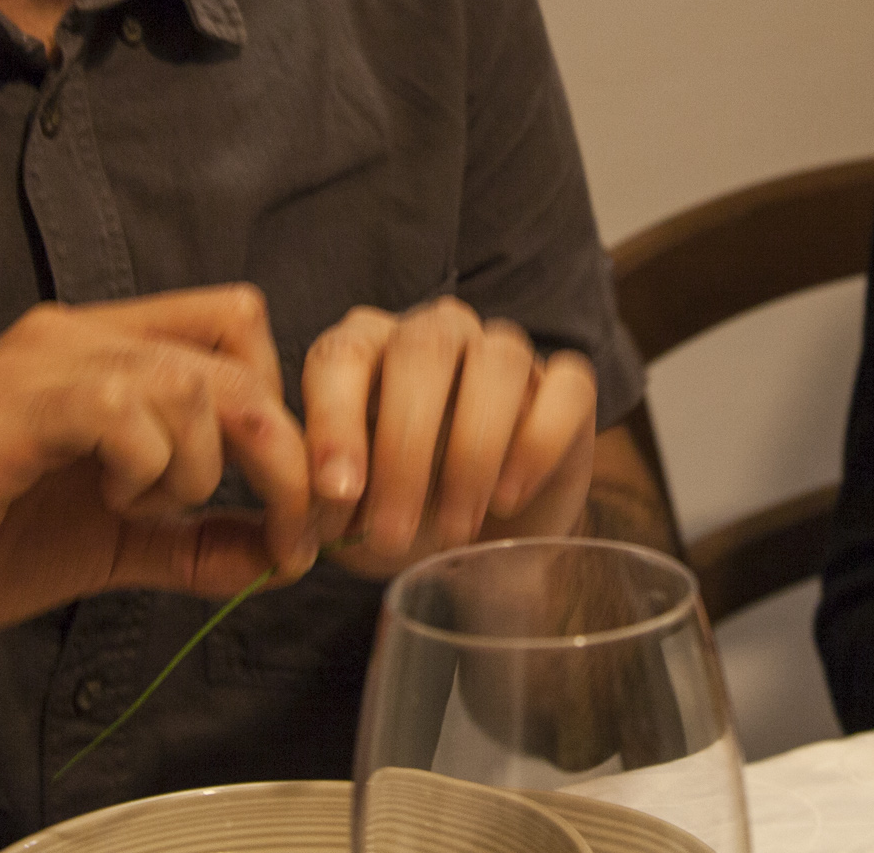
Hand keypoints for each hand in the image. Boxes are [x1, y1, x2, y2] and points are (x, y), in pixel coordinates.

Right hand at [0, 286, 315, 662]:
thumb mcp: (113, 545)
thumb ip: (196, 542)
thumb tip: (284, 557)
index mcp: (103, 350)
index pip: (235, 323)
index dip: (282, 404)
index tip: (295, 500)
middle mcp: (77, 335)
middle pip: (236, 351)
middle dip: (283, 453)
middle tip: (288, 532)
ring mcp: (40, 363)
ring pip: (190, 381)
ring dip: (200, 469)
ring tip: (143, 513)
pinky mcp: (7, 406)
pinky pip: (123, 409)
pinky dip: (147, 468)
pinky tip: (111, 503)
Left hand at [300, 297, 597, 576]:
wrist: (482, 540)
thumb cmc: (399, 513)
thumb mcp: (349, 516)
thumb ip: (322, 506)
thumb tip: (307, 522)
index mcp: (366, 348)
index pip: (342, 354)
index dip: (335, 420)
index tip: (337, 493)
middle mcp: (434, 332)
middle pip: (422, 351)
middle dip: (404, 448)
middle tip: (391, 532)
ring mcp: (504, 350)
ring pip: (497, 363)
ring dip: (472, 451)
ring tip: (453, 528)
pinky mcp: (566, 385)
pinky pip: (566, 386)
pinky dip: (537, 443)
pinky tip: (510, 497)